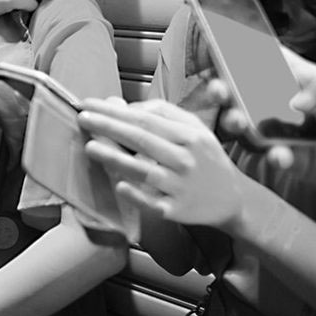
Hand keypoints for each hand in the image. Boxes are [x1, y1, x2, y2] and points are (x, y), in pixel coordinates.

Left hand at [79, 97, 247, 229]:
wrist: (232, 199)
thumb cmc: (205, 158)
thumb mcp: (194, 128)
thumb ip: (162, 112)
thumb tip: (123, 106)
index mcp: (189, 136)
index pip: (145, 119)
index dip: (115, 111)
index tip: (89, 104)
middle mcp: (185, 160)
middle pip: (141, 140)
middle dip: (108, 127)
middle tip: (82, 118)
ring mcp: (179, 187)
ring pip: (143, 170)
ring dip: (115, 158)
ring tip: (91, 146)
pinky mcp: (174, 210)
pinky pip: (151, 202)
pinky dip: (136, 194)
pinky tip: (118, 185)